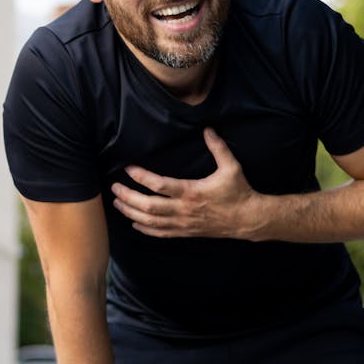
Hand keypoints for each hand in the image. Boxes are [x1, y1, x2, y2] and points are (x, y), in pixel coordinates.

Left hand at [110, 128, 262, 239]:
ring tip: (117, 203)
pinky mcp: (186, 232)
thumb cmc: (239, 192)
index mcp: (192, 192)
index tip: (128, 168)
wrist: (248, 219)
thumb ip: (218, 147)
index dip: (141, 177)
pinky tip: (134, 223)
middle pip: (148, 206)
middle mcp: (184, 210)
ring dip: (131, 213)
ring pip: (151, 222)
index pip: (159, 185)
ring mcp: (183, 223)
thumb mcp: (231, 167)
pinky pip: (161, 233)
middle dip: (128, 197)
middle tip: (114, 188)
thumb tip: (208, 129)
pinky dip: (145, 229)